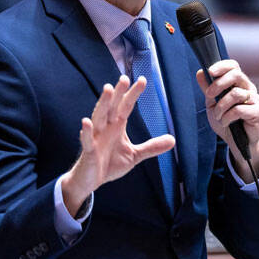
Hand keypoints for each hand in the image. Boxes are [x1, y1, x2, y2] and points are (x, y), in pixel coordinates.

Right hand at [60, 75, 174, 214]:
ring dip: (103, 103)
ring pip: (98, 116)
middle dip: (118, 93)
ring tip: (107, 90)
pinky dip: (86, 131)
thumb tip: (173, 140)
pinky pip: (87, 139)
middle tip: (124, 78)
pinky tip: (86, 122)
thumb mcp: (134, 155)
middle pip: (112, 106)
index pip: (126, 106)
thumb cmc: (110, 164)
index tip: (142, 80)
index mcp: (117, 126)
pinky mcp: (88, 150)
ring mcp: (96, 137)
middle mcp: (106, 127)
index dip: (133, 93)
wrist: (91, 180)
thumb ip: (152, 147)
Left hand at [196, 60, 258, 179]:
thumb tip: (200, 72)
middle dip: (218, 84)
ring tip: (218, 116)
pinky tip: (225, 122)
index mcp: (238, 84)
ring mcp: (255, 100)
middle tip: (209, 96)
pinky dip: (228, 116)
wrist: (237, 143)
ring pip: (236, 93)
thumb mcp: (212, 104)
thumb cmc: (226, 122)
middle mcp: (248, 88)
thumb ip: (207, 89)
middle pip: (236, 75)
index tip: (209, 72)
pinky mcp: (258, 112)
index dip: (222, 66)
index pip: (233, 66)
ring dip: (221, 106)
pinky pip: (240, 109)